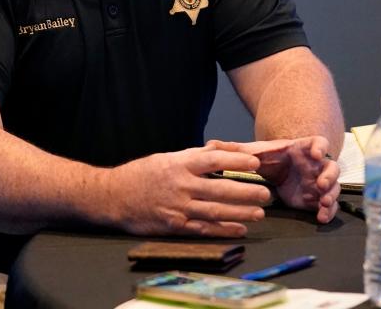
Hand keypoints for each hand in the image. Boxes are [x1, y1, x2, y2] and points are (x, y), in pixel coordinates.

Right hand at [104, 146, 271, 237]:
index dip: (236, 160)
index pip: (212, 160)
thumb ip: (194, 157)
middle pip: (219, 189)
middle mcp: (180, 185)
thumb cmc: (142, 175)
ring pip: (215, 211)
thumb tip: (223, 151)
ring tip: (259, 213)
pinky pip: (203, 228)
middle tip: (266, 194)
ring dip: (240, 213)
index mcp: (178, 164)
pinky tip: (239, 229)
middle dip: (246, 192)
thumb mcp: (166, 158)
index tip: (255, 161)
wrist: (113, 196)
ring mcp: (177, 207)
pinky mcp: (174, 225)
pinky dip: (223, 230)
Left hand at [206, 137, 339, 222]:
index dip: (320, 147)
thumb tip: (210, 143)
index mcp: (303, 149)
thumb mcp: (254, 153)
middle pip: (331, 167)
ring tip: (322, 203)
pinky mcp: (316, 199)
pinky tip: (320, 217)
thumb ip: (236, 149)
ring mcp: (318, 182)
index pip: (319, 143)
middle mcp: (315, 165)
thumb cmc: (270, 157)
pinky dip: (327, 211)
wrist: (278, 170)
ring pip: (333, 187)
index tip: (316, 153)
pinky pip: (328, 206)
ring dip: (331, 195)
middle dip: (329, 176)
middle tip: (321, 184)